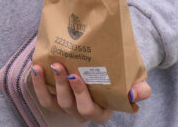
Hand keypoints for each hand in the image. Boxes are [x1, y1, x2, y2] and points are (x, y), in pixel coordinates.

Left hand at [30, 62, 150, 122]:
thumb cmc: (120, 78)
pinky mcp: (55, 99)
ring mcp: (67, 106)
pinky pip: (44, 97)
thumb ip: (141, 90)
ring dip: (48, 85)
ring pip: (55, 102)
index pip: (90, 109)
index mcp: (101, 112)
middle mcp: (82, 112)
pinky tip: (36, 68)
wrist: (105, 68)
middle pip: (70, 105)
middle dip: (64, 86)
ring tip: (48, 66)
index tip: (76, 75)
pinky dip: (38, 84)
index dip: (81, 94)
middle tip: (60, 66)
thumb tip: (133, 94)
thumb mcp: (136, 83)